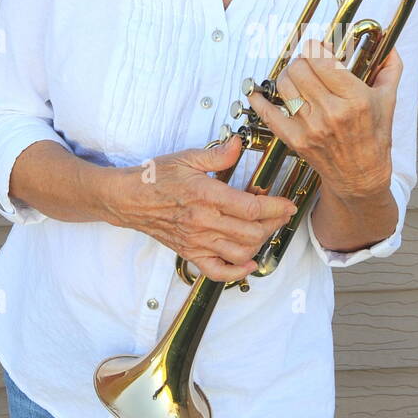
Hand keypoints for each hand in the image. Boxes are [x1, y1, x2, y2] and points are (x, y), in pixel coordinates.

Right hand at [105, 135, 296, 282]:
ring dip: (260, 244)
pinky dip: (237, 272)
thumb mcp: (187, 158)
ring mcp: (197, 241)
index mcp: (206, 195)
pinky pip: (217, 272)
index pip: (251, 208)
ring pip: (240, 252)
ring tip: (266, 231)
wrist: (128, 199)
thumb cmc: (155, 177)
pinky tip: (248, 263)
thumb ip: (218, 154)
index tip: (288, 204)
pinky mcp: (190, 253)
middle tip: (281, 214)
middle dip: (273, 224)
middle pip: (251, 232)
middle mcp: (203, 221)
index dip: (276, 207)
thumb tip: (239, 144)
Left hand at [246, 39, 402, 198]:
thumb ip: (390, 70)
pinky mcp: (295, 140)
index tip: (318, 47)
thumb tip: (390, 47)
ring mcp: (311, 127)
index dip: (315, 47)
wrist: (361, 176)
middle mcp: (331, 112)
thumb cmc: (373, 138)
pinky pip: (269, 113)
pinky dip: (260, 100)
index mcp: (355, 99)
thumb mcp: (388, 102)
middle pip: (299, 69)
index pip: (322, 60)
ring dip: (287, 75)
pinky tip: (259, 93)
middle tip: (307, 63)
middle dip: (302, 60)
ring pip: (284, 84)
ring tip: (296, 77)